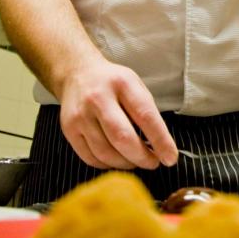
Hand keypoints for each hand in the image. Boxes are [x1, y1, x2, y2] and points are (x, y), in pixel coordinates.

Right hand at [58, 57, 178, 169]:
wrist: (77, 73)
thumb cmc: (113, 83)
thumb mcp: (135, 85)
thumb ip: (146, 112)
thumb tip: (160, 147)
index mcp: (122, 83)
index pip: (145, 116)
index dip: (160, 141)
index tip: (170, 158)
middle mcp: (98, 98)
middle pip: (122, 138)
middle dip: (142, 157)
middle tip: (153, 163)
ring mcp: (80, 115)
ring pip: (106, 153)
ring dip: (126, 163)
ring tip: (136, 160)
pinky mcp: (68, 129)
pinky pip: (91, 158)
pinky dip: (108, 165)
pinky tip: (117, 159)